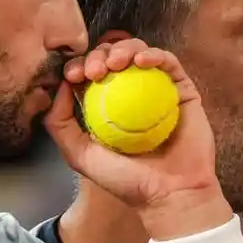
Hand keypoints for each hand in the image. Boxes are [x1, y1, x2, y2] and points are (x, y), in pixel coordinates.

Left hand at [45, 38, 231, 239]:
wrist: (171, 193)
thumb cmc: (127, 181)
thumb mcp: (80, 155)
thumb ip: (59, 123)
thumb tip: (60, 86)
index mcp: (107, 105)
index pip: (89, 73)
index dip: (79, 65)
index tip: (74, 75)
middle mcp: (132, 94)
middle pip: (112, 57)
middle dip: (99, 54)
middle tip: (96, 70)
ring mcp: (158, 90)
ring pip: (138, 52)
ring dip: (124, 49)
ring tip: (117, 63)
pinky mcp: (182, 89)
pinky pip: (169, 63)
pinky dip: (154, 55)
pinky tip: (142, 62)